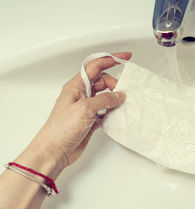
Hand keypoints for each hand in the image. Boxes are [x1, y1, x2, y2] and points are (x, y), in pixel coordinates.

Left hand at [32, 52, 131, 170]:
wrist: (54, 151)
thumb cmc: (60, 129)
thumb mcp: (85, 109)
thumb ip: (104, 99)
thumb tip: (119, 95)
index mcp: (75, 86)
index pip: (95, 66)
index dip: (111, 59)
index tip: (125, 57)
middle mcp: (81, 94)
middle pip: (103, 80)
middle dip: (115, 83)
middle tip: (123, 91)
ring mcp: (86, 107)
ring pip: (106, 95)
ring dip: (115, 97)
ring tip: (123, 102)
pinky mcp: (90, 119)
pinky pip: (106, 110)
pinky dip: (113, 110)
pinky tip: (118, 113)